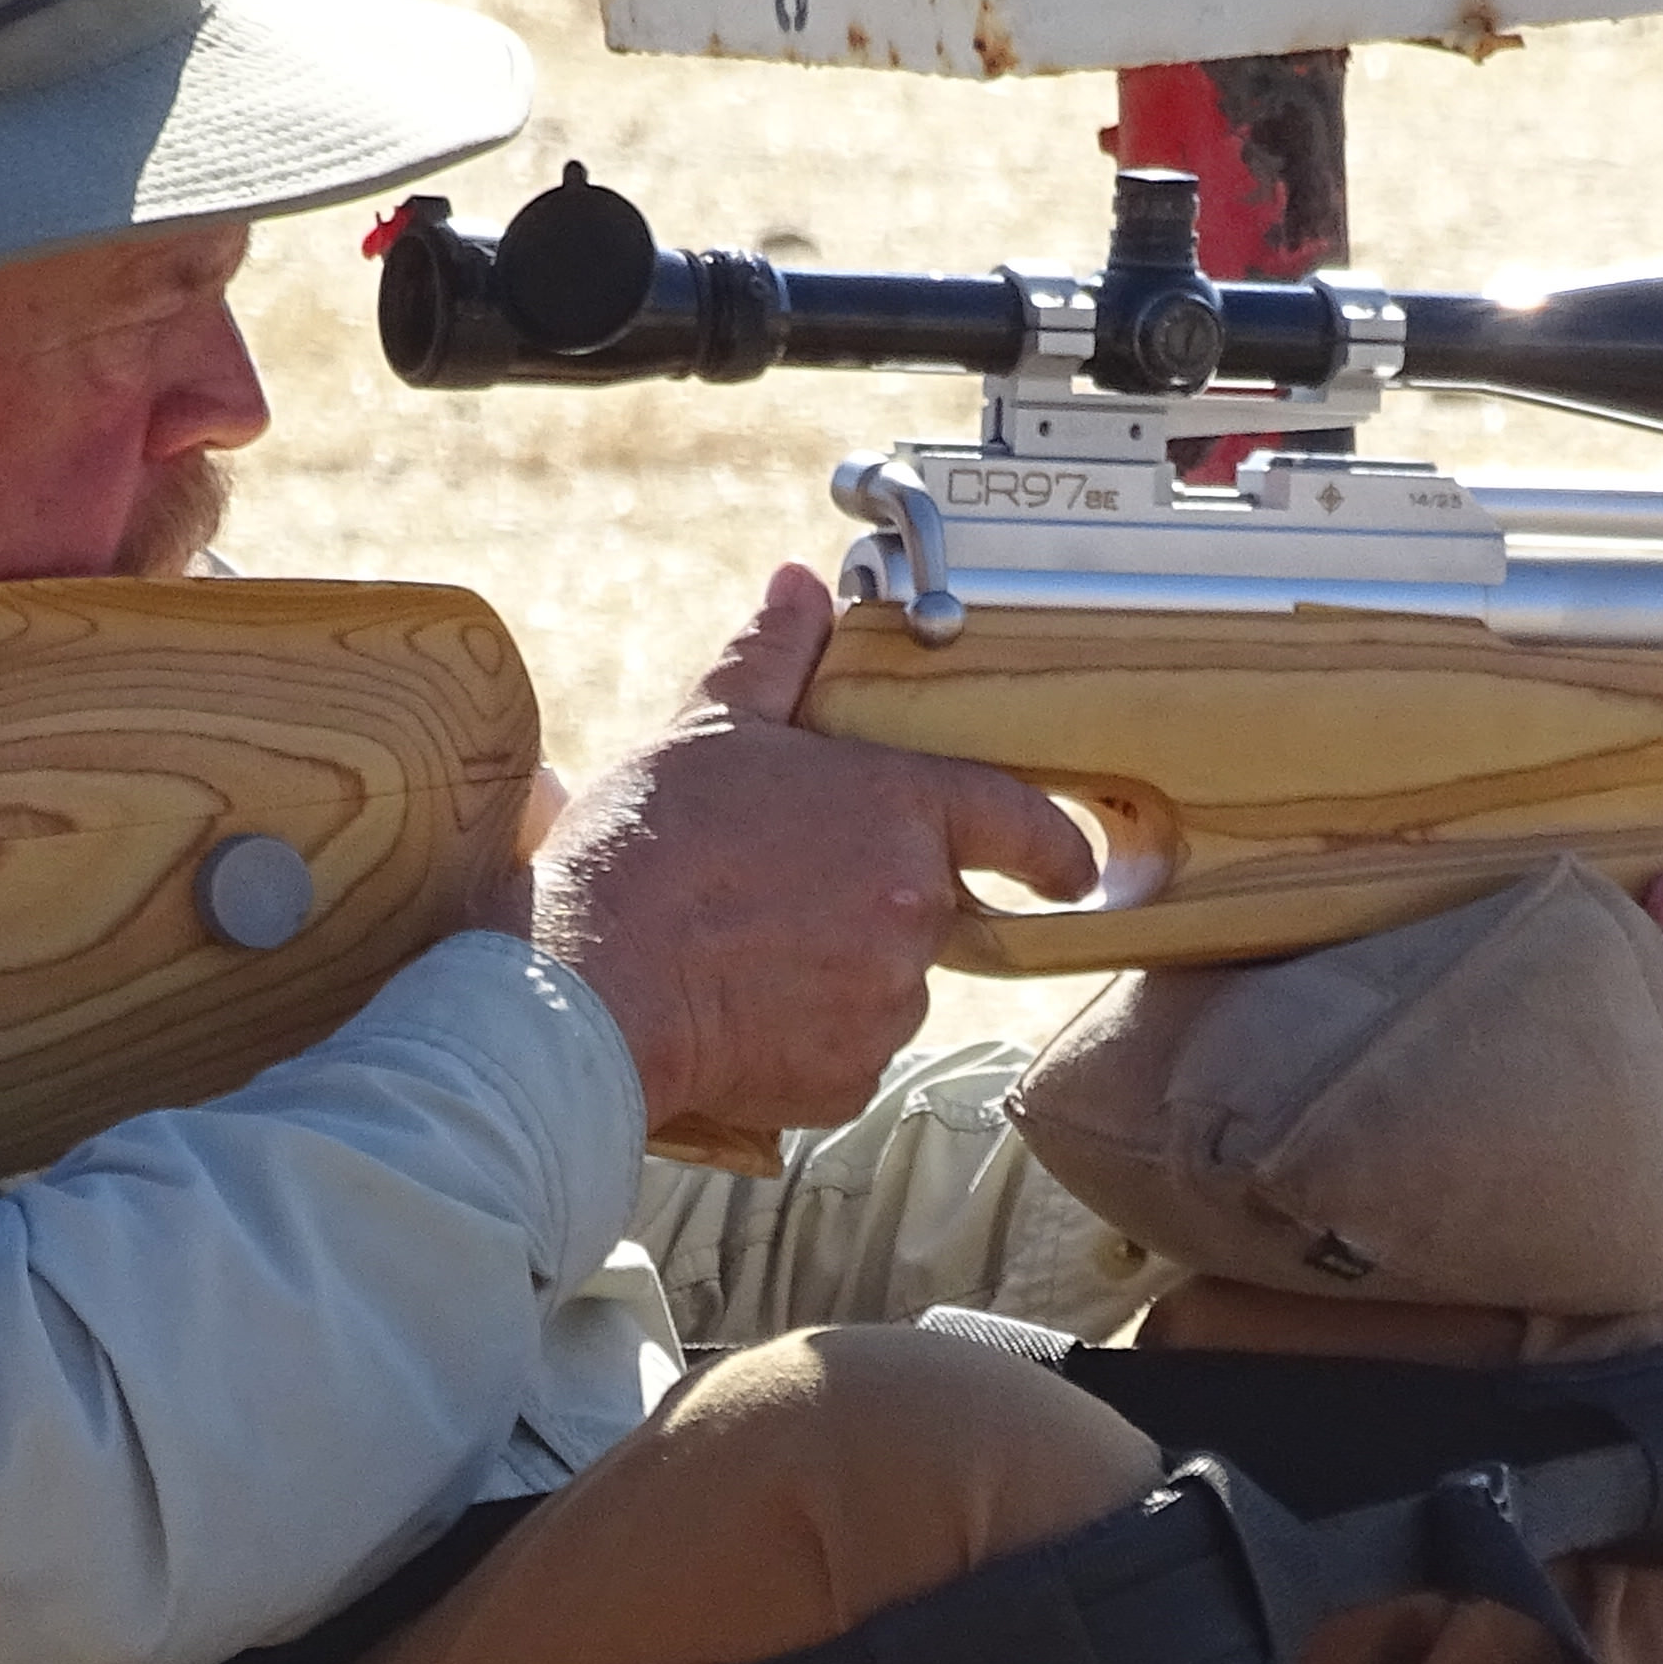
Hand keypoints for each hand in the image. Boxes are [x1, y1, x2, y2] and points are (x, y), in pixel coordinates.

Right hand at [523, 565, 1097, 1144]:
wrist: (590, 977)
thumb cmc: (648, 844)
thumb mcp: (709, 728)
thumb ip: (772, 656)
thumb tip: (799, 587)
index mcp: (901, 811)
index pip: (1016, 820)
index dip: (1051, 845)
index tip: (1071, 866)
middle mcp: (915, 908)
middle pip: (926, 903)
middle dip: (868, 897)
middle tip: (784, 891)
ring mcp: (888, 999)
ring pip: (885, 980)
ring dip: (837, 966)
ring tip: (742, 949)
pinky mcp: (851, 1076)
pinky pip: (847, 1049)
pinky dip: (806, 1034)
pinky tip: (738, 1007)